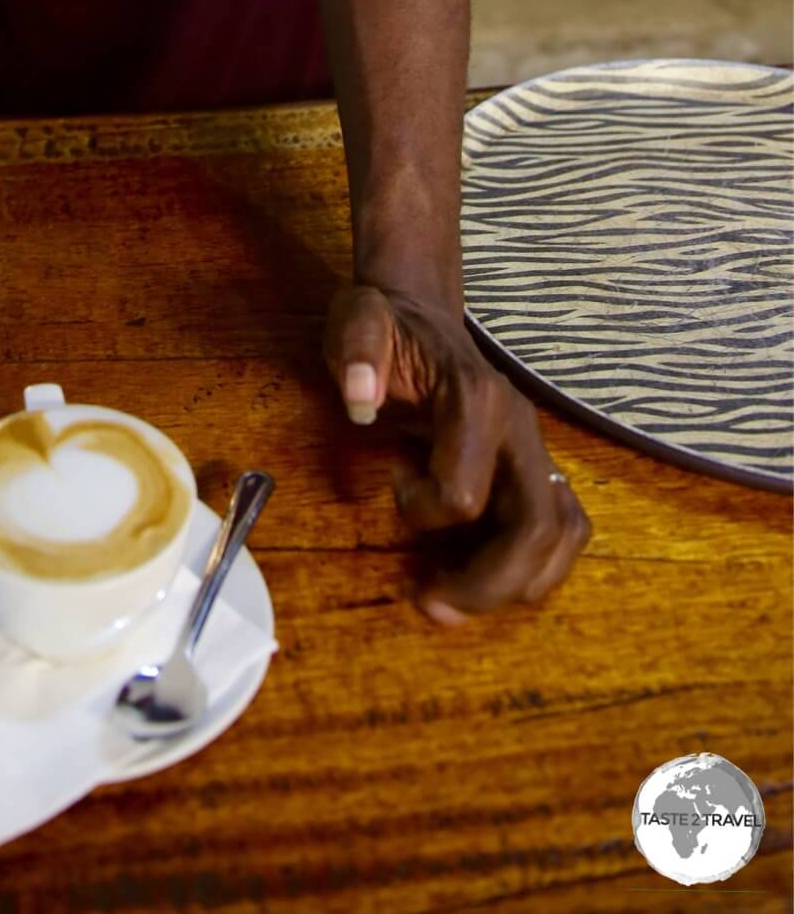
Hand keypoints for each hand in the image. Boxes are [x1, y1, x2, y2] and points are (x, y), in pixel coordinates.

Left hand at [325, 281, 590, 623]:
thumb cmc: (384, 325)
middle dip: (487, 584)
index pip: (464, 495)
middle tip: (432, 607)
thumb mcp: (357, 324)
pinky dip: (534, 565)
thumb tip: (360, 401)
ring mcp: (534, 448)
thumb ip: (358, 351)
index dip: (420, 511)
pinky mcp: (535, 465)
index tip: (392, 480)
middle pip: (537, 527)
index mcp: (478, 398)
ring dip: (516, 583)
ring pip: (562, 534)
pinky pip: (562, 526)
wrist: (418, 311)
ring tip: (459, 601)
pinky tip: (487, 576)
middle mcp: (520, 428)